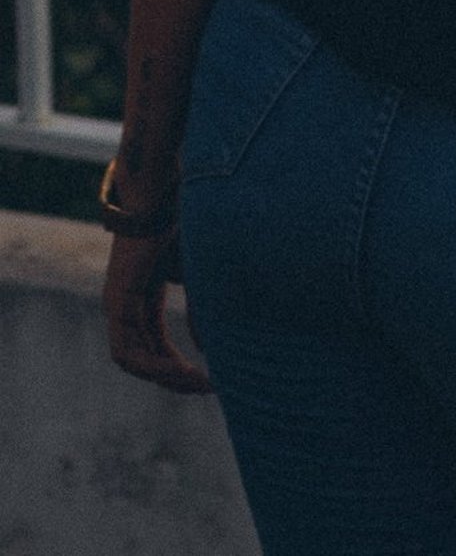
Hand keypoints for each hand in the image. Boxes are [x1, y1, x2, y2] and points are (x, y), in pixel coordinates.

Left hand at [104, 230, 211, 394]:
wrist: (163, 195)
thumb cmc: (183, 224)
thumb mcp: (198, 276)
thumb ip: (201, 310)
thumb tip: (208, 348)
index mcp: (143, 298)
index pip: (157, 346)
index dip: (181, 367)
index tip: (211, 379)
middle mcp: (125, 306)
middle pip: (145, 359)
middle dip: (176, 378)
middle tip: (207, 388)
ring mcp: (117, 306)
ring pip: (133, 361)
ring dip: (165, 377)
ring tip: (197, 382)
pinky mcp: (116, 303)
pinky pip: (126, 351)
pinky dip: (152, 366)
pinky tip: (179, 370)